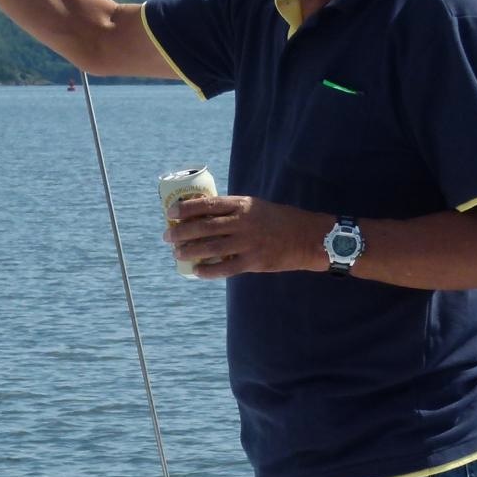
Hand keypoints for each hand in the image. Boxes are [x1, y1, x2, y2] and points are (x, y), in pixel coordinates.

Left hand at [164, 194, 327, 277]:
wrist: (308, 238)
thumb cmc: (279, 220)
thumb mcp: (256, 207)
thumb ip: (233, 211)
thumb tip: (203, 217)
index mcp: (243, 204)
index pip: (208, 204)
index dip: (186, 208)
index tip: (170, 212)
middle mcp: (243, 222)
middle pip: (204, 226)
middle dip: (181, 232)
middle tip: (167, 236)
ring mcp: (248, 242)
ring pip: (211, 247)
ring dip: (190, 251)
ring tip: (177, 254)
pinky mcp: (254, 262)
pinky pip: (225, 268)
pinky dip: (208, 270)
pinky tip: (196, 272)